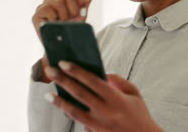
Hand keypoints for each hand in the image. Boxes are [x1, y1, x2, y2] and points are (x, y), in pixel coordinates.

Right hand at [32, 0, 98, 40]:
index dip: (80, 0)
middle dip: (74, 9)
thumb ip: (86, 0)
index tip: (81, 10)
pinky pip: (51, 11)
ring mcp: (44, 5)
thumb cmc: (70, 29)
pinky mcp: (38, 13)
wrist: (61, 45)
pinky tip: (54, 25)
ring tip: (62, 24)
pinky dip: (56, 20)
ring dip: (65, 16)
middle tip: (70, 19)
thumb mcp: (80, 14)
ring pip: (60, 3)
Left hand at [44, 61, 162, 131]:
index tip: (65, 62)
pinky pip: (79, 122)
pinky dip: (70, 114)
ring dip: (59, 102)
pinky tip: (62, 107)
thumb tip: (102, 74)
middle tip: (50, 71)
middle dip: (63, 80)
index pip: (93, 81)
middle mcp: (106, 111)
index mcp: (116, 98)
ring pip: (74, 111)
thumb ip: (119, 81)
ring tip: (48, 94)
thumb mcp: (134, 93)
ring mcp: (98, 125)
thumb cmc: (139, 114)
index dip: (77, 71)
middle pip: (80, 93)